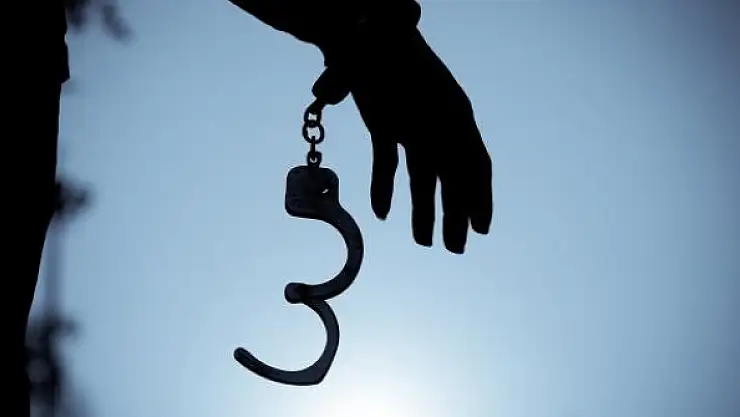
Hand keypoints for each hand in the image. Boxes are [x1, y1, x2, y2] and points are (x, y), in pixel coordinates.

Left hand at [228, 0, 492, 253]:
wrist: (354, 26)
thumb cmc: (376, 29)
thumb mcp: (389, 31)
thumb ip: (398, 33)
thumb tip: (406, 12)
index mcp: (448, 109)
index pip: (472, 159)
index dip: (479, 194)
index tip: (481, 227)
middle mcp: (435, 120)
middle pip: (451, 176)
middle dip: (455, 213)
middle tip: (454, 249)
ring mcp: (412, 125)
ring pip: (423, 176)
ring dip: (423, 208)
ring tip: (423, 241)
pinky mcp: (386, 127)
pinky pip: (389, 164)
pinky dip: (385, 187)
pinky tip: (381, 213)